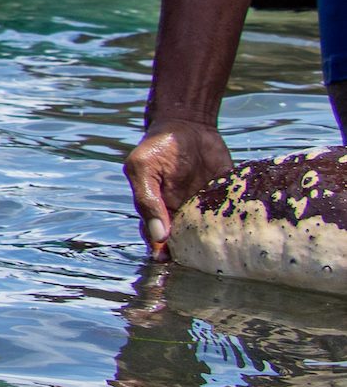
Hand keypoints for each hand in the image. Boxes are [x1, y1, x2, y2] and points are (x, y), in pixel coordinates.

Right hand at [125, 117, 231, 259]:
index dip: (162, 251)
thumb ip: (147, 200)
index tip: (168, 260)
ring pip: (209, 234)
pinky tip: (243, 235)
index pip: (158, 238)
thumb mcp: (143, 169)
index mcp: (158, 210)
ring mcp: (205, 207)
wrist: (188, 124)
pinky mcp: (227, 198)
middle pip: (185, 242)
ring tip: (222, 256)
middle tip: (199, 262)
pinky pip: (233, 216)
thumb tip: (158, 236)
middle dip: (190, 254)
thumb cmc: (158, 146)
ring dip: (214, 245)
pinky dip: (238, 226)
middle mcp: (181, 213)